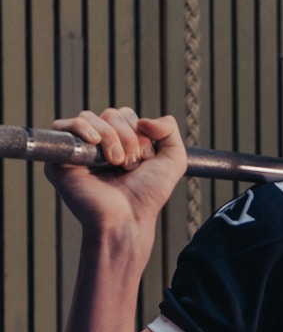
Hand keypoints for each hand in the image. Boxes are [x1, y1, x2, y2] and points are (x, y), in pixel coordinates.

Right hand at [45, 107, 186, 234]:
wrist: (128, 218)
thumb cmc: (147, 195)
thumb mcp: (173, 159)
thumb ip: (170, 129)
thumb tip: (144, 119)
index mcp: (120, 143)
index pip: (125, 115)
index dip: (139, 131)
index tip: (145, 158)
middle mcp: (98, 145)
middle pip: (110, 114)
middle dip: (127, 135)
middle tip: (130, 164)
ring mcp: (79, 151)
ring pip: (89, 117)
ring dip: (110, 136)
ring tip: (116, 162)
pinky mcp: (60, 160)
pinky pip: (63, 126)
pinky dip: (82, 128)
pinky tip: (94, 141)